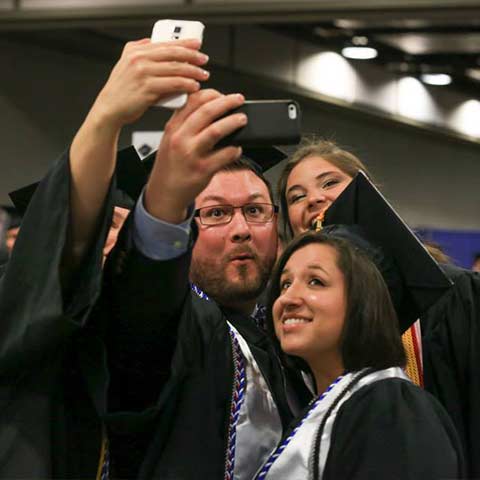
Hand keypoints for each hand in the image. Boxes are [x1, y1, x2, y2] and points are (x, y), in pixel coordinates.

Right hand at [88, 38, 209, 130]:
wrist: (110, 108)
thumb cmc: (121, 90)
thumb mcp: (125, 63)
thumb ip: (138, 50)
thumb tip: (152, 42)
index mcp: (135, 51)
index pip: (165, 43)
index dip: (184, 43)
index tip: (197, 45)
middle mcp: (138, 60)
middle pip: (173, 54)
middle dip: (192, 56)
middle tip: (204, 60)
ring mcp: (143, 74)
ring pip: (175, 69)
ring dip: (193, 72)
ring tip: (203, 75)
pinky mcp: (147, 90)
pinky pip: (173, 85)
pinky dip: (186, 85)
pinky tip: (194, 87)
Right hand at [144, 89, 246, 222]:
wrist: (164, 194)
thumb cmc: (169, 167)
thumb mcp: (169, 139)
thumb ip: (184, 123)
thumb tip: (209, 107)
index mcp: (173, 127)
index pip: (193, 101)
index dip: (212, 94)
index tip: (223, 95)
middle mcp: (181, 138)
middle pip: (207, 111)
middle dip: (227, 102)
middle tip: (239, 100)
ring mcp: (192, 154)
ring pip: (217, 130)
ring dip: (233, 122)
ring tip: (242, 119)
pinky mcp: (203, 170)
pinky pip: (225, 154)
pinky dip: (235, 149)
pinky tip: (237, 148)